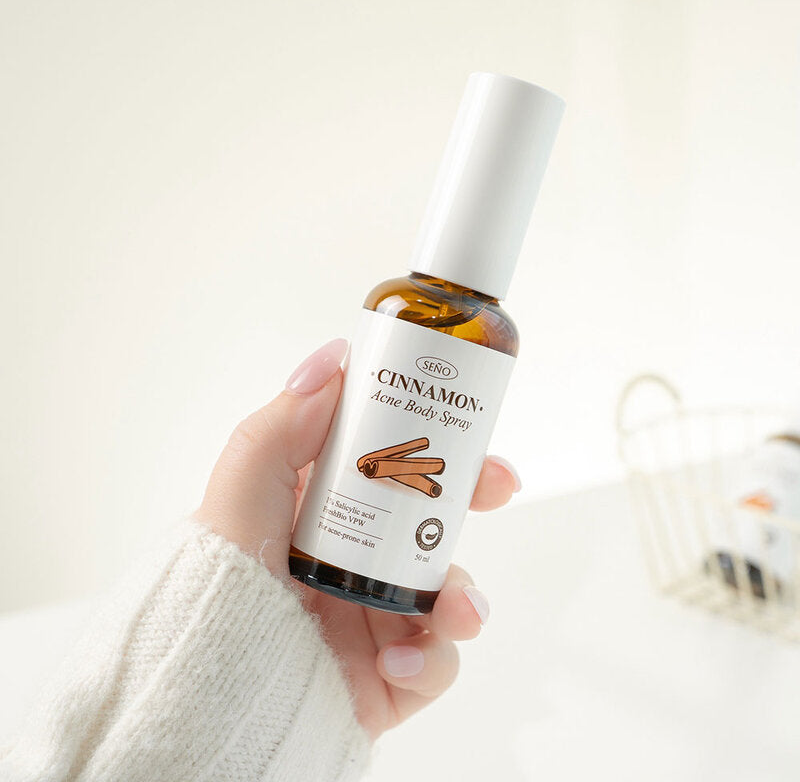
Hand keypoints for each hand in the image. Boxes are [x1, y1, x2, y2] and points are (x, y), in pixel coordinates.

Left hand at [195, 338, 520, 739]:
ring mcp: (376, 622)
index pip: (399, 470)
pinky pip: (434, 667)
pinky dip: (428, 663)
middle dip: (476, 505)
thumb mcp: (245, 486)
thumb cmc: (219, 580)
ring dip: (465, 599)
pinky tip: (395, 662)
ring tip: (453, 610)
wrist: (207, 686)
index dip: (442, 447)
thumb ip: (284, 423)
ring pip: (450, 599)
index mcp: (331, 514)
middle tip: (497, 489)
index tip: (469, 432)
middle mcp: (358, 563)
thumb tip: (335, 360)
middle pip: (438, 525)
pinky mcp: (387, 678)